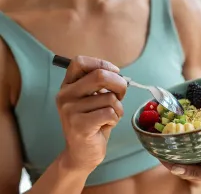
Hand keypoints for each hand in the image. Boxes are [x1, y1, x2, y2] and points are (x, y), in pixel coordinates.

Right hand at [56, 56, 126, 171]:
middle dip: (119, 84)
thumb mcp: (93, 99)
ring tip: (109, 117)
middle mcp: (65, 95)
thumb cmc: (93, 123)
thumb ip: (100, 84)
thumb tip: (119, 75)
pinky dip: (115, 118)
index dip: (102, 63)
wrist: (82, 154)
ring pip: (109, 97)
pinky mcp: (79, 125)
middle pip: (100, 76)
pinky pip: (109, 112)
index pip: (80, 62)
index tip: (115, 73)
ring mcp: (69, 110)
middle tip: (121, 95)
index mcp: (67, 86)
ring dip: (118, 108)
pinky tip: (106, 125)